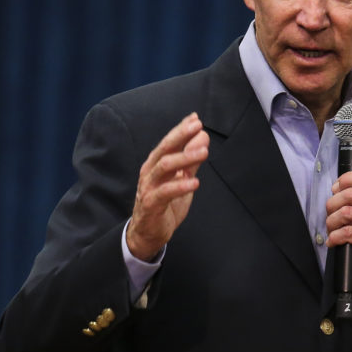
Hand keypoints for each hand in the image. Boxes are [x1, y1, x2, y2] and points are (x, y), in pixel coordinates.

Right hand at [126, 112, 209, 260]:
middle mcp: (149, 172)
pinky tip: (195, 182)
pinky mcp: (150, 204)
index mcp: (155, 164)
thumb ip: (190, 161)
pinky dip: (180, 186)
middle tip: (198, 127)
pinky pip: (165, 192)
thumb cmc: (165, 204)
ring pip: (164, 167)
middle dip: (181, 135)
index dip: (181, 129)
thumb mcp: (181, 180)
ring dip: (185, 158)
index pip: (169, 142)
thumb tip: (202, 138)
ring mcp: (148, 187)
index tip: (196, 119)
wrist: (149, 233)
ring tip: (204, 152)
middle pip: (164, 149)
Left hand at [326, 170, 351, 304]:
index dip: (345, 181)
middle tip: (331, 217)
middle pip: (350, 194)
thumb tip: (337, 188)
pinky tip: (334, 242)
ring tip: (332, 231)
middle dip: (332, 205)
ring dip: (332, 223)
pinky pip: (346, 231)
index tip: (335, 191)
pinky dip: (334, 237)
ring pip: (345, 212)